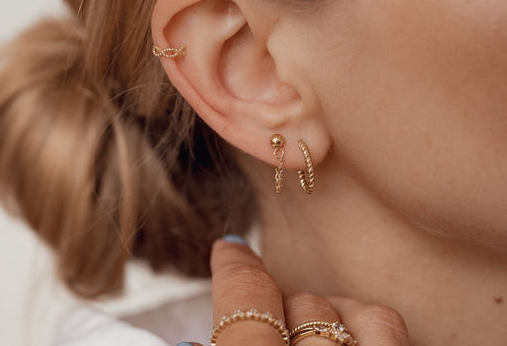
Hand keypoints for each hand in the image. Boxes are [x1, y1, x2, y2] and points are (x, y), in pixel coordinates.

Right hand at [179, 236, 409, 345]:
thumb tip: (195, 337)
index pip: (246, 299)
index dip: (233, 267)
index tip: (229, 248)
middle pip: (302, 303)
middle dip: (279, 306)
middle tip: (265, 313)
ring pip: (348, 310)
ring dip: (323, 314)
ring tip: (309, 328)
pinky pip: (390, 328)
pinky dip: (367, 324)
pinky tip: (353, 338)